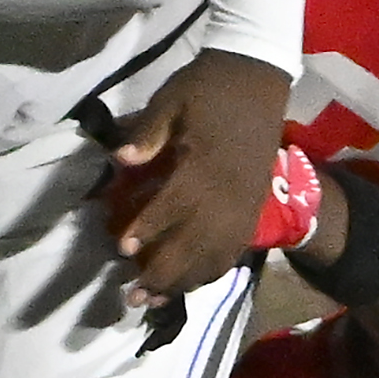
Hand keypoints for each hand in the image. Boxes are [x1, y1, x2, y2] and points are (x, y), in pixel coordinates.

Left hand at [105, 49, 292, 301]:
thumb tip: (120, 160)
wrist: (258, 75)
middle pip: (196, 244)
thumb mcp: (172, 99)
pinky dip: (213, 270)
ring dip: (185, 281)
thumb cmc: (209, 86)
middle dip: (163, 273)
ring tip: (155, 302)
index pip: (174, 205)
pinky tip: (192, 283)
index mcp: (205, 165)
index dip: (149, 229)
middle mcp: (228, 192)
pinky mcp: (254, 205)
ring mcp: (245, 203)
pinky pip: (235, 248)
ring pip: (216, 254)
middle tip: (132, 297)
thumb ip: (147, 133)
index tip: (123, 248)